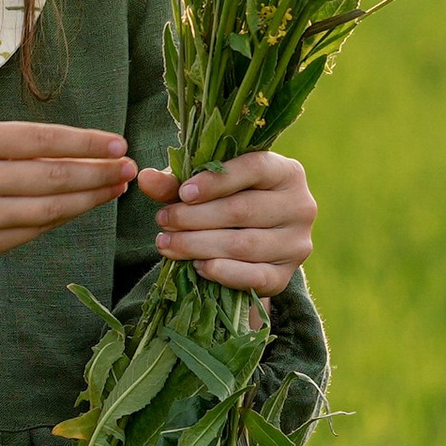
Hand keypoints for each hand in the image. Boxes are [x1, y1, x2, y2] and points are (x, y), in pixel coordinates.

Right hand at [0, 121, 132, 314]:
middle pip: (53, 176)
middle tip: (130, 168)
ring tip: (115, 187)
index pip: (42, 140)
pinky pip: (34, 230)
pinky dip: (62, 217)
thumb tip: (76, 152)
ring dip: (89, 199)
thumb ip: (11, 147)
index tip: (118, 143)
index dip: (85, 142)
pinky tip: (82, 207)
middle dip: (98, 172)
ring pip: (51, 208)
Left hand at [138, 152, 316, 300]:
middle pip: (243, 210)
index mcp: (287, 172)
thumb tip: (144, 178)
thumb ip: (176, 183)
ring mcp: (297, 244)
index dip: (216, 181)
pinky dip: (221, 272)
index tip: (183, 193)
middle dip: (195, 217)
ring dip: (198, 245)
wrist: (253, 248)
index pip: (254, 169)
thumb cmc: (228, 203)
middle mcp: (301, 206)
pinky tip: (196, 266)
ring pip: (243, 245)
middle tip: (163, 221)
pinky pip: (252, 277)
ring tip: (167, 244)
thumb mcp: (205, 188)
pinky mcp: (286, 276)